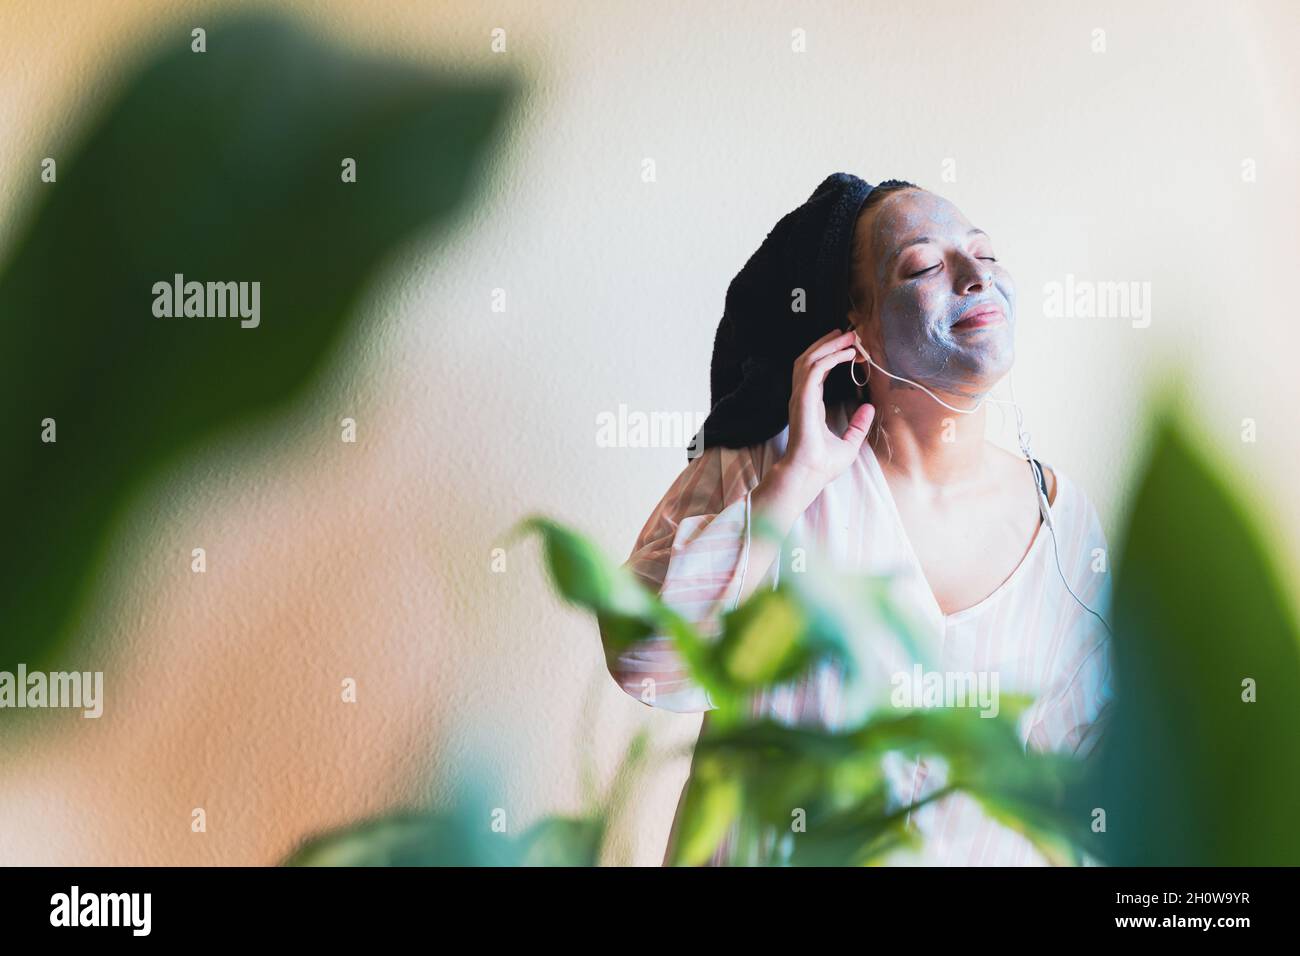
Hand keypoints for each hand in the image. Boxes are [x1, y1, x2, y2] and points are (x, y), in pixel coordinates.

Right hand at [776, 329, 875, 495]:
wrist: (809, 473)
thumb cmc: (822, 464)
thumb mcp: (850, 442)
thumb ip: (858, 425)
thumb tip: (870, 409)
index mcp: (810, 405)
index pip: (817, 372)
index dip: (832, 357)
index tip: (850, 350)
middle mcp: (802, 397)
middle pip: (810, 360)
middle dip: (828, 344)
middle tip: (848, 334)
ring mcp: (800, 396)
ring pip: (810, 359)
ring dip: (828, 345)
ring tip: (847, 337)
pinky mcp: (803, 398)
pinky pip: (815, 369)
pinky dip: (830, 358)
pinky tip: (846, 354)